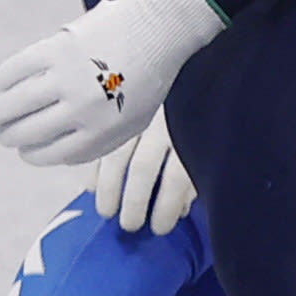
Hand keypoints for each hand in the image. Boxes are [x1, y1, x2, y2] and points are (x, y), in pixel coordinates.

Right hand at [0, 0, 225, 166]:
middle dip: (8, 136)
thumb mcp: (134, 120)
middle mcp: (83, 110)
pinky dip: (1, 81)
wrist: (160, 30)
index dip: (31, 154)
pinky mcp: (57, 50)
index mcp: (104, 132)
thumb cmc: (147, 77)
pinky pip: (15, 71)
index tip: (23, 150)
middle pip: (28, 132)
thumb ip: (101, 140)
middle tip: (1, 133)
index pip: (52, 153)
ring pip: (15, 105)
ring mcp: (68, 79)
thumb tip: (60, 156)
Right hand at [85, 116, 198, 235]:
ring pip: (115, 154)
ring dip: (108, 189)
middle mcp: (162, 122)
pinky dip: (93, 166)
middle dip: (134, 202)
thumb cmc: (200, 115)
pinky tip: (91, 188)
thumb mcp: (204, 145)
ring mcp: (135, 111)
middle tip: (129, 226)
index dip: (166, 207)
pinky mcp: (114, 105)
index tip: (159, 229)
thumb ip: (193, 177)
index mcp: (191, 133)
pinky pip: (98, 138)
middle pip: (143, 168)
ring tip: (106, 212)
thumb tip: (176, 210)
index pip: (176, 177)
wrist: (176, 66)